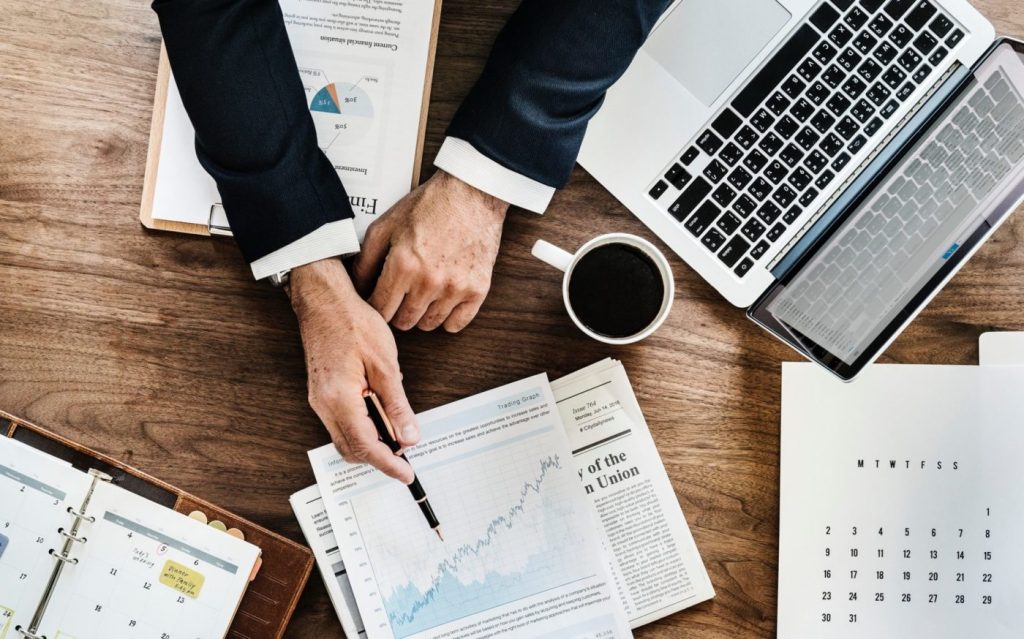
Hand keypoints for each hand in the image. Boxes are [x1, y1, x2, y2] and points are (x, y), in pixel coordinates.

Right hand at [290, 259, 418, 482]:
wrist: (325, 301)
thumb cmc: (353, 323)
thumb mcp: (385, 365)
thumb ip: (397, 405)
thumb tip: (408, 436)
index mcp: (338, 398)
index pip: (365, 446)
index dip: (388, 464)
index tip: (406, 474)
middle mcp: (323, 405)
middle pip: (351, 449)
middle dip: (379, 457)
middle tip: (406, 455)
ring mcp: (319, 400)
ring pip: (345, 438)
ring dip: (370, 442)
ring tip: (397, 433)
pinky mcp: (321, 393)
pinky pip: (341, 423)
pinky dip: (362, 427)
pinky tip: (381, 414)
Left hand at [353, 170, 508, 332]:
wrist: (472, 193)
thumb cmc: (428, 206)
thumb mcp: (386, 225)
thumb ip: (366, 260)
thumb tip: (356, 288)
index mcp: (402, 265)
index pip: (380, 309)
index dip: (375, 307)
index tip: (379, 300)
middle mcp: (428, 281)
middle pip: (403, 322)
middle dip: (396, 312)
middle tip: (400, 296)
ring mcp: (455, 288)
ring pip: (428, 325)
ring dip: (421, 314)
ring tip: (422, 294)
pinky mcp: (477, 289)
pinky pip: (456, 324)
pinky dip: (447, 318)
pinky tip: (443, 301)